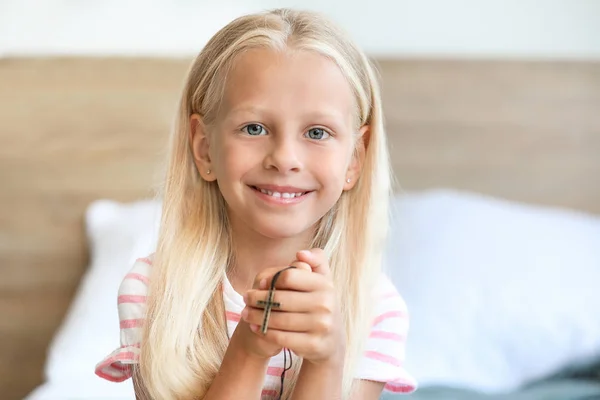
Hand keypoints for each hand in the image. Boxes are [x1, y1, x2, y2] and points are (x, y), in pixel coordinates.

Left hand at [241, 249, 344, 364]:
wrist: (331, 340)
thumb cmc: (319, 303)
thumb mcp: (322, 280)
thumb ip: (315, 261)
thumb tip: (300, 254)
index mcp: (325, 284)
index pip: (289, 276)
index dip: (271, 279)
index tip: (259, 283)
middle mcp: (325, 304)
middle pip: (279, 298)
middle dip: (257, 299)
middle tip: (245, 299)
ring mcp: (320, 326)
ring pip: (278, 319)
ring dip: (256, 316)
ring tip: (245, 313)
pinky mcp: (313, 345)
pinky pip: (281, 337)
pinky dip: (264, 332)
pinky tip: (255, 328)